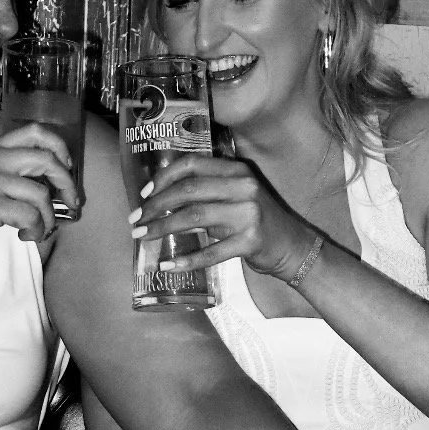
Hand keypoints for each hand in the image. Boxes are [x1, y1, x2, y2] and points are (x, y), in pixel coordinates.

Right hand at [0, 123, 78, 262]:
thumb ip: (11, 172)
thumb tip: (52, 181)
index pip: (35, 131)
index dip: (60, 147)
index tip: (67, 168)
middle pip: (46, 159)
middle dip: (67, 184)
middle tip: (71, 204)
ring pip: (41, 193)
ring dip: (48, 217)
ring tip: (39, 230)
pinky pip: (29, 215)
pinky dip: (34, 229)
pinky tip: (24, 235)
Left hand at [131, 153, 318, 281]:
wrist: (292, 246)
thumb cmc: (256, 220)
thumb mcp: (235, 196)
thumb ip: (207, 191)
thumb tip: (159, 199)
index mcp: (236, 171)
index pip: (193, 164)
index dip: (163, 177)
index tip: (143, 194)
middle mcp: (243, 187)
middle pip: (189, 190)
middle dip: (156, 205)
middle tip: (136, 221)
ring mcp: (249, 214)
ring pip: (195, 217)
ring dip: (163, 228)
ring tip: (143, 238)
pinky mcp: (251, 241)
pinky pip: (212, 252)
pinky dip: (187, 260)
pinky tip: (168, 265)